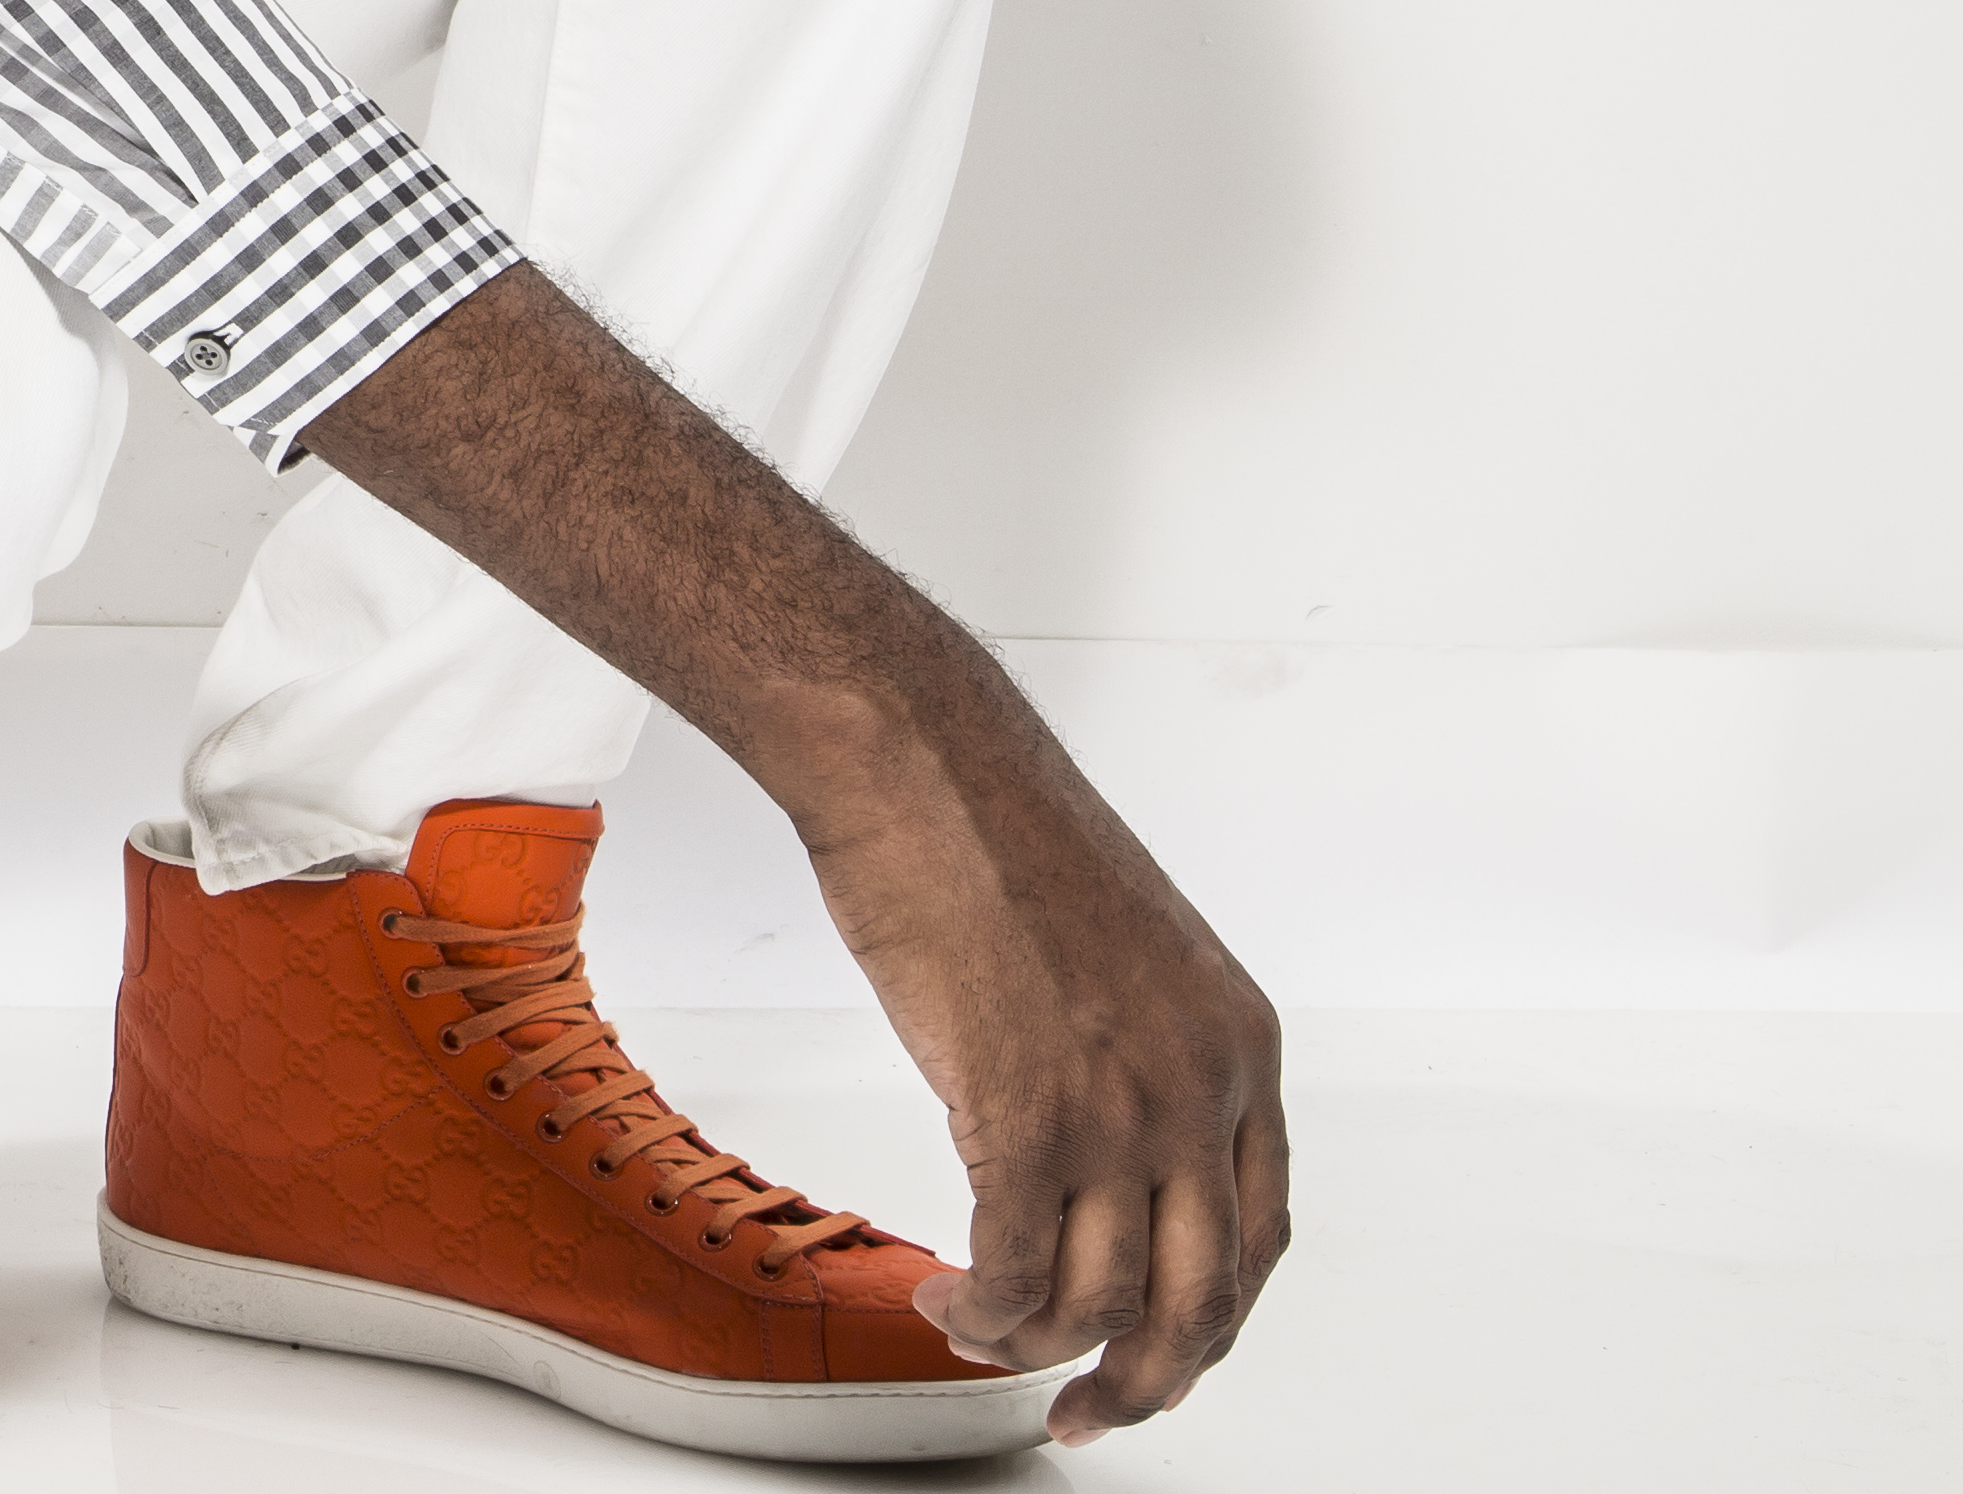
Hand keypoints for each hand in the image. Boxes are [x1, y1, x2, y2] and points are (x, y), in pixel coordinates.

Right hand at [795, 749, 1296, 1441]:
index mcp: (1240, 1048)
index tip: (1155, 1358)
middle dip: (1146, 1383)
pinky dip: (982, 1308)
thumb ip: (1137, 1055)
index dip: (1209, 1324)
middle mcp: (1200, 1088)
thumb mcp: (1125, 954)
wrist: (921, 762)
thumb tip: (1092, 1150)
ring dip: (1035, 1346)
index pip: (1259, 1239)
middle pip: (1206, 1303)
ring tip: (977, 1331)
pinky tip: (949, 1299)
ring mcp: (1116, 1106)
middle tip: (1091, 1416)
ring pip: (1104, 1300)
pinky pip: (1015, 1266)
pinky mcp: (1023, 1111)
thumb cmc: (993, 829)